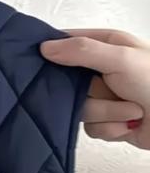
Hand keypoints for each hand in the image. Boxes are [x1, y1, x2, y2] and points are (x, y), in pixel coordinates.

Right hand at [40, 29, 149, 148]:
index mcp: (106, 46)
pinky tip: (128, 124)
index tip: (42, 67)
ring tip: (131, 110)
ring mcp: (102, 97)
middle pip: (66, 84)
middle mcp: (100, 70)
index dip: (52, 55)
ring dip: (106, 113)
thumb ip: (82, 51)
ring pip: (79, 109)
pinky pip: (90, 128)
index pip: (66, 45)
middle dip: (88, 94)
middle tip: (106, 90)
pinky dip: (110, 128)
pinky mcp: (105, 121)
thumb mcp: (121, 58)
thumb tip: (44, 48)